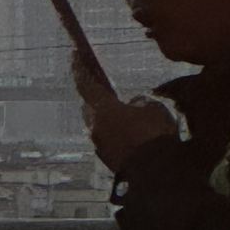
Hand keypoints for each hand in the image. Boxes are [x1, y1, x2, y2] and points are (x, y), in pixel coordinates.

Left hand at [71, 51, 178, 173]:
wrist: (156, 173)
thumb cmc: (154, 134)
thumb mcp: (154, 109)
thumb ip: (140, 103)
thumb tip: (133, 105)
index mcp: (104, 109)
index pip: (86, 85)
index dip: (80, 69)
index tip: (73, 56)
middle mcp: (96, 127)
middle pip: (90, 106)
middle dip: (94, 97)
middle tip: (101, 87)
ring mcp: (100, 145)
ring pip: (99, 124)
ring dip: (107, 116)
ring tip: (123, 112)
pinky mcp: (108, 158)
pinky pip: (108, 138)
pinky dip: (115, 131)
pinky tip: (130, 131)